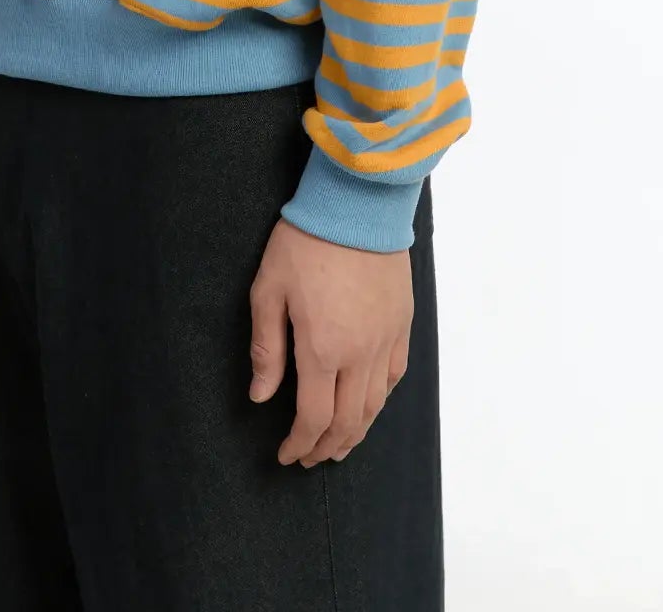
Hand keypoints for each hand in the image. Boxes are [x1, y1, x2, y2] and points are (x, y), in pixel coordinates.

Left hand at [248, 216, 413, 467]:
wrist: (357, 204)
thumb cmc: (305, 241)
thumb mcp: (268, 289)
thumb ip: (266, 347)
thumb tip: (261, 396)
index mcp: (322, 349)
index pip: (314, 418)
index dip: (299, 444)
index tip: (286, 455)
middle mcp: (360, 354)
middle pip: (348, 422)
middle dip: (326, 447)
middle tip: (309, 458)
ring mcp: (386, 340)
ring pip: (375, 405)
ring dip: (355, 433)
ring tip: (337, 445)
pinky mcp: (402, 324)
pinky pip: (395, 376)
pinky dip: (380, 401)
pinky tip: (368, 405)